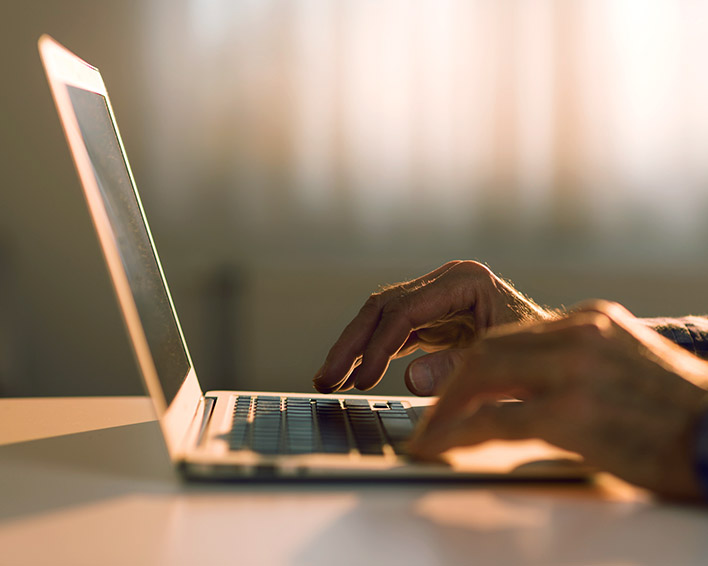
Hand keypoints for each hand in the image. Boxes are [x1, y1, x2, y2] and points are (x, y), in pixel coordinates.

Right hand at [313, 260, 553, 393]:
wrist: (560, 354)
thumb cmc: (541, 356)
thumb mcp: (503, 363)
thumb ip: (456, 369)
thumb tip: (409, 379)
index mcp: (465, 280)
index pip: (405, 310)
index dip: (379, 346)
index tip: (361, 381)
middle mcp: (446, 281)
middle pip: (383, 307)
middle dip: (353, 344)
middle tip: (326, 378)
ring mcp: (437, 296)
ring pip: (381, 317)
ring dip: (355, 349)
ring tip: (329, 379)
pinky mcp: (434, 315)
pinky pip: (393, 331)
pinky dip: (374, 353)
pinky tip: (356, 374)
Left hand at [408, 300, 707, 499]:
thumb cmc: (683, 414)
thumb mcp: (627, 370)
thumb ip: (577, 367)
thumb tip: (530, 390)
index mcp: (592, 320)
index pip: (512, 335)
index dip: (472, 363)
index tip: (454, 387)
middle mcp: (580, 333)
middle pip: (488, 348)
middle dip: (451, 382)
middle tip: (432, 412)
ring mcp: (575, 369)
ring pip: (480, 373)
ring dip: (446, 407)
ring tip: (429, 433)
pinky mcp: (572, 411)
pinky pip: (494, 420)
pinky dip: (458, 434)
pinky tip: (441, 447)